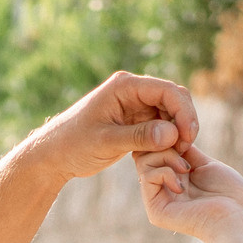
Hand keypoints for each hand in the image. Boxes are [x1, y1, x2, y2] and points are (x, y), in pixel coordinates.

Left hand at [23, 70, 197, 181]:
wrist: (54, 155)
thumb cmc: (73, 145)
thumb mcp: (106, 142)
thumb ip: (139, 137)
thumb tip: (172, 133)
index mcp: (124, 86)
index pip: (167, 91)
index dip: (183, 112)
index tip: (187, 137)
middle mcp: (132, 91)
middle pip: (173, 99)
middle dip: (184, 122)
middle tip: (186, 148)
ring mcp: (135, 105)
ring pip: (170, 114)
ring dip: (177, 133)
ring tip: (176, 156)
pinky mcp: (135, 121)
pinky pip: (161, 127)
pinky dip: (167, 140)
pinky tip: (167, 156)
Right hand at [136, 144, 242, 242]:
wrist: (235, 218)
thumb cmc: (230, 195)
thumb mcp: (207, 165)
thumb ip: (187, 152)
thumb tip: (170, 136)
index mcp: (177, 179)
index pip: (158, 150)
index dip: (168, 137)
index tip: (185, 139)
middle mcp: (165, 189)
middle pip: (146, 153)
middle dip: (164, 143)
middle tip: (184, 152)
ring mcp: (158, 200)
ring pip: (143, 161)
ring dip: (166, 156)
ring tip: (186, 169)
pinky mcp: (156, 209)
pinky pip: (147, 176)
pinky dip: (165, 171)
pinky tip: (182, 183)